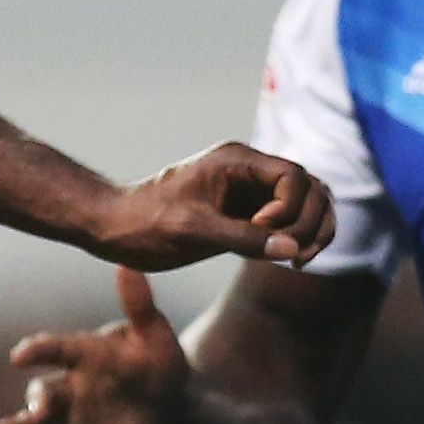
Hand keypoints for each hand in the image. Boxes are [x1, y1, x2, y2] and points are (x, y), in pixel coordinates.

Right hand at [0, 268, 191, 423]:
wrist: (171, 412)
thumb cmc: (159, 368)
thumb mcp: (155, 337)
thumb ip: (140, 306)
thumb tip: (127, 265)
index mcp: (82, 357)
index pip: (54, 350)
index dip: (37, 352)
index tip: (20, 356)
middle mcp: (66, 390)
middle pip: (42, 393)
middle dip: (36, 400)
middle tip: (38, 406)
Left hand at [86, 143, 330, 271]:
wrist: (113, 228)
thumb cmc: (143, 224)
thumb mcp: (193, 231)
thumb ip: (244, 238)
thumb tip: (292, 248)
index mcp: (237, 162)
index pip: (293, 177)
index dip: (290, 208)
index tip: (260, 231)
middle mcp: (248, 172)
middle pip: (310, 188)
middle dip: (310, 221)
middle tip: (294, 256)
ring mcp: (249, 193)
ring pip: (305, 204)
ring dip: (310, 231)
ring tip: (298, 260)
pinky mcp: (244, 215)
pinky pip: (286, 222)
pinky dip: (295, 239)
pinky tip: (287, 261)